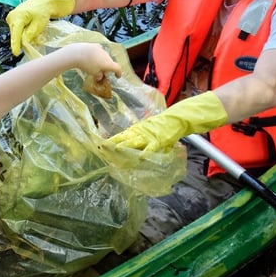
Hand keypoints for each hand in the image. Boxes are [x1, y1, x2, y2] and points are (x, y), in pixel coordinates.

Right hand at [6, 0, 74, 54]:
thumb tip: (24, 44)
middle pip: (15, 34)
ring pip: (16, 33)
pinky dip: (22, 32)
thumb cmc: (43, 11)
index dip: (16, 45)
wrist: (43, 2)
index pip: (16, 34)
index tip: (16, 53)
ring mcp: (10, 18)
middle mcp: (12, 17)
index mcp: (18, 16)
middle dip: (22, 40)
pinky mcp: (11, 19)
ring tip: (33, 30)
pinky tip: (29, 28)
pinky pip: (16, 30)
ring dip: (23, 35)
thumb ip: (30, 34)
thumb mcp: (39, 25)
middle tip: (34, 39)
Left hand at [65, 42, 121, 81]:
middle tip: (101, 73)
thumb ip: (99, 76)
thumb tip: (100, 76)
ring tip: (95, 65)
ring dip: (102, 61)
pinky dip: (98, 54)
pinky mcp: (95, 45)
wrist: (77, 53)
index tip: (117, 76)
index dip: (118, 73)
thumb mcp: (93, 73)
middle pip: (110, 62)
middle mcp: (107, 55)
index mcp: (109, 63)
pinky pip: (99, 50)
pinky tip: (93, 56)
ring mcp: (101, 49)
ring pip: (105, 56)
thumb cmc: (87, 65)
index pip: (117, 68)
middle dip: (107, 68)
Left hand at [109, 90, 227, 151]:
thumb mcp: (147, 131)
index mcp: (136, 130)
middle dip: (111, 146)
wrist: (176, 119)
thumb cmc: (162, 127)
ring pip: (134, 143)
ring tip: (114, 150)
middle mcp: (139, 133)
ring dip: (124, 147)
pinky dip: (146, 152)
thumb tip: (127, 148)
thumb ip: (138, 139)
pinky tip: (141, 157)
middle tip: (101, 150)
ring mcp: (148, 137)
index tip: (99, 145)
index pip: (120, 136)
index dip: (109, 141)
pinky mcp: (159, 141)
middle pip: (123, 140)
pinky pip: (151, 148)